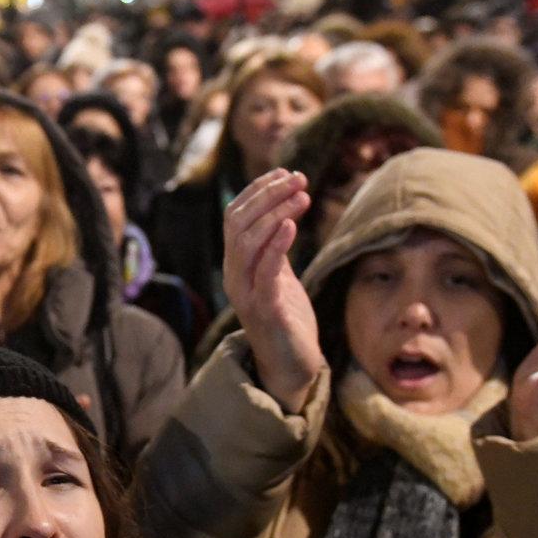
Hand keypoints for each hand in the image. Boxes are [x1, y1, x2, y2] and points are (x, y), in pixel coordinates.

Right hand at [222, 169, 324, 412]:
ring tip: (303, 195)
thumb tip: (284, 209)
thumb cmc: (287, 319)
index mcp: (236, 265)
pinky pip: (265, 271)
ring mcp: (246, 294)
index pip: (234, 216)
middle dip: (268, 195)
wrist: (292, 366)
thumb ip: (275, 247)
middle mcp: (234, 276)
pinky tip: (293, 225)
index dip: (258, 190)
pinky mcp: (264, 310)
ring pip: (247, 241)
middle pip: (238, 222)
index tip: (286, 171)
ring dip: (276, 212)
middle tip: (299, 178)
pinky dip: (277, 244)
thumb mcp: (279, 275)